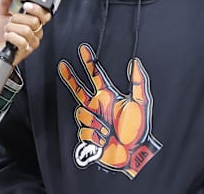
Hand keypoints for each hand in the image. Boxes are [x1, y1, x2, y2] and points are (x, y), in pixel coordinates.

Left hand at [0, 0, 51, 64]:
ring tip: (7, 30)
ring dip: (12, 29)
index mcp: (34, 19)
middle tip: (11, 20)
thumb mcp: (1, 12)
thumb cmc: (1, 31)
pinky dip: (10, 37)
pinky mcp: (28, 50)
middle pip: (34, 21)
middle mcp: (37, 29)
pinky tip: (7, 38)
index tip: (26, 5)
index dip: (37, 9)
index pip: (45, 13)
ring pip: (26, 30)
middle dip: (18, 19)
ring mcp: (33, 40)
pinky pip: (21, 41)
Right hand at [58, 44, 160, 178]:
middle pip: (79, 88)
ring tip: (108, 131)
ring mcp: (92, 120)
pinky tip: (104, 140)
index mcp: (109, 96)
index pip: (96, 75)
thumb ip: (138, 82)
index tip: (83, 49)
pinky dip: (94, 136)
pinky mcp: (88, 135)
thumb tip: (135, 63)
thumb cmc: (138, 129)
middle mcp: (98, 106)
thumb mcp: (141, 103)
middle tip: (62, 65)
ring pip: (81, 113)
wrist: (133, 153)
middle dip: (70, 77)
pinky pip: (84, 131)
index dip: (89, 62)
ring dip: (95, 122)